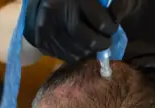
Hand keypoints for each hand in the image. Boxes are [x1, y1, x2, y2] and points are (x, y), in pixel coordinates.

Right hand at [24, 0, 143, 61]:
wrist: (39, 2)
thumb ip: (102, 4)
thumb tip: (115, 20)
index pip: (101, 21)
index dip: (111, 27)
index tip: (112, 27)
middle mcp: (58, 12)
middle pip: (88, 39)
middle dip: (102, 43)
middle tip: (106, 42)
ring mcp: (47, 28)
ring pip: (77, 50)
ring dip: (89, 50)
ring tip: (93, 44)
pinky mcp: (42, 40)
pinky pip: (64, 55)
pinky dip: (76, 54)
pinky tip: (80, 47)